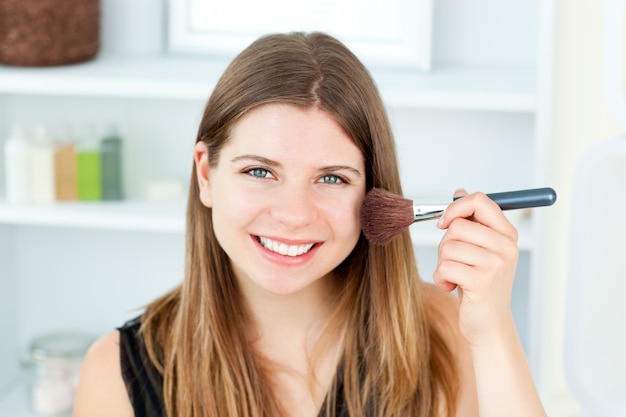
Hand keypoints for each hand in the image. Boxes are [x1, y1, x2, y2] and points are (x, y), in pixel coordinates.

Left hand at [433, 189, 518, 346]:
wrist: (489, 324)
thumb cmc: (480, 284)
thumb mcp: (480, 249)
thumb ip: (472, 220)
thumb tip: (459, 191)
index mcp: (507, 234)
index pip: (479, 201)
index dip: (455, 208)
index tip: (444, 223)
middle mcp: (506, 246)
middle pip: (457, 225)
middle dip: (446, 244)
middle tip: (455, 262)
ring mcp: (496, 264)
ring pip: (448, 247)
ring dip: (442, 263)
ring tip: (456, 276)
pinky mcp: (482, 281)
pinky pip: (445, 267)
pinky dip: (441, 278)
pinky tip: (453, 287)